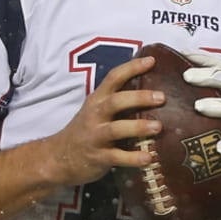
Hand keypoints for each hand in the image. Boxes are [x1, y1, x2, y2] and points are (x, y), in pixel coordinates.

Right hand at [45, 55, 165, 186]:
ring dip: (138, 127)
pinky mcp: (98, 158)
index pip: (113, 78)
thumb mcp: (96, 111)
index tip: (152, 61)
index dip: (132, 68)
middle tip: (161, 97)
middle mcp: (95, 115)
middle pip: (115, 101)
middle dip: (139, 98)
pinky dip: (133, 158)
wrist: (59, 158)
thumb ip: (118, 101)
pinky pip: (116, 157)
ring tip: (158, 127)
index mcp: (97, 100)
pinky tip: (149, 158)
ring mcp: (95, 137)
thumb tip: (152, 91)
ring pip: (116, 129)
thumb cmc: (86, 131)